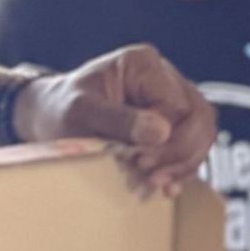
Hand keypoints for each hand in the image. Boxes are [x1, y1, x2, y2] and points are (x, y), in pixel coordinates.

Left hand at [20, 45, 214, 196]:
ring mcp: (169, 99)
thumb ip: (118, 120)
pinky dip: (183, 168)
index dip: (165, 139)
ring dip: (184, 164)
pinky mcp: (169, 122)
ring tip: (157, 185)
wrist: (47, 118)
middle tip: (151, 177)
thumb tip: (161, 131)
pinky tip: (167, 187)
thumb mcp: (80, 113)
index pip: (176, 106)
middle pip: (199, 117)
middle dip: (180, 153)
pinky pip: (192, 146)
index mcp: (143, 63)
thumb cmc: (59, 110)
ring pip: (201, 132)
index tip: (139, 162)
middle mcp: (163, 77)